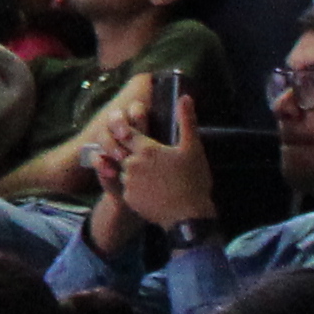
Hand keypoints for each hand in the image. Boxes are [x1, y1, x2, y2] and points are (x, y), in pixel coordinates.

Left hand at [112, 85, 219, 233]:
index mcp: (146, 149)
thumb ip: (186, 121)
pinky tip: (145, 188)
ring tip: (144, 171)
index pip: (126, 132)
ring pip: (121, 168)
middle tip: (137, 152)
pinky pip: (124, 187)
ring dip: (127, 167)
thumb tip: (185, 96)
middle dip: (123, 147)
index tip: (126, 127)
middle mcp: (132, 164)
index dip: (125, 128)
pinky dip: (131, 185)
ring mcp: (128, 182)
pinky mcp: (127, 198)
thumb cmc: (193, 180)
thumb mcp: (193, 148)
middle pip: (119, 150)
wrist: (189, 217)